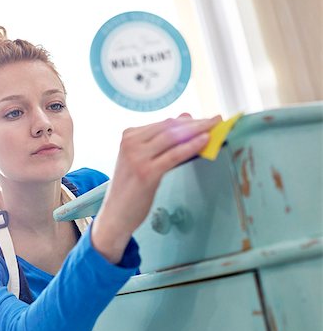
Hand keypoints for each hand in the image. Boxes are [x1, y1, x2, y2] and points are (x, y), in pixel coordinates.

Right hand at [91, 113, 221, 262]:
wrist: (115, 214)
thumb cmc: (130, 188)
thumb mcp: (143, 159)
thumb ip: (162, 140)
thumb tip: (186, 117)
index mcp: (128, 137)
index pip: (163, 123)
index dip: (187, 120)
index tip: (205, 119)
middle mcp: (130, 143)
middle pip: (169, 127)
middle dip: (195, 123)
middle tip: (216, 119)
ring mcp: (137, 157)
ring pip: (173, 138)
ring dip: (197, 131)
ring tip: (215, 127)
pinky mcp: (146, 172)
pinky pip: (174, 155)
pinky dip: (191, 146)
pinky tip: (204, 141)